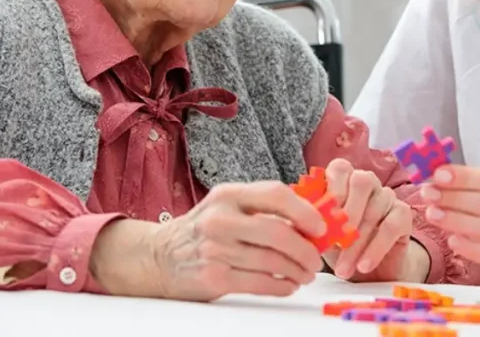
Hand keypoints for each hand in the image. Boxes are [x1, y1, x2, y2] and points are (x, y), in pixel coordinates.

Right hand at [89, 181, 325, 300]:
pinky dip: (281, 286)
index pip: (275, 194)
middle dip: (305, 248)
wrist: (158, 256)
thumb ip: (262, 208)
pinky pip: (259, 283)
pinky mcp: (212, 277)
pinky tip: (288, 285)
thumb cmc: (204, 230)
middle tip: (316, 259)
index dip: (304, 210)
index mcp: (229, 194)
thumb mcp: (227, 206)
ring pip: (272, 261)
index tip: (321, 225)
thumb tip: (312, 219)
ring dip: (297, 270)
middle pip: (277, 232)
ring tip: (305, 274)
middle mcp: (221, 218)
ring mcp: (215, 248)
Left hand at [321, 158, 419, 281]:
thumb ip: (311, 223)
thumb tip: (299, 222)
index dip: (332, 188)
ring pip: (375, 209)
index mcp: (344, 180)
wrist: (369, 270)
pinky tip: (364, 266)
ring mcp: (387, 196)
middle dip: (348, 212)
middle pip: (362, 181)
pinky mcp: (403, 213)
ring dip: (357, 243)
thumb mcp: (321, 235)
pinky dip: (376, 248)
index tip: (324, 217)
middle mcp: (368, 182)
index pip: (340, 168)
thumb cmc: (339, 246)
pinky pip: (391, 226)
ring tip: (343, 269)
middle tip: (336, 243)